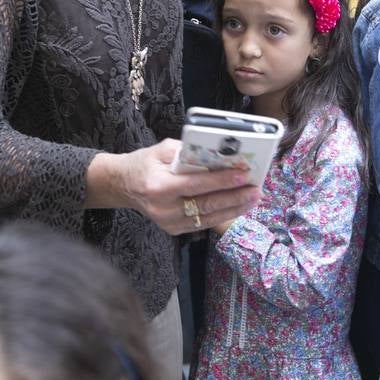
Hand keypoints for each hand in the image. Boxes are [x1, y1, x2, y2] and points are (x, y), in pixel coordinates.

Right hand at [109, 140, 260, 235]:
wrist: (124, 185)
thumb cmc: (145, 163)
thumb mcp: (161, 150)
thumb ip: (188, 152)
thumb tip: (218, 154)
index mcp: (158, 186)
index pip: (196, 184)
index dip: (222, 180)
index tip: (243, 174)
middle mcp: (163, 208)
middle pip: (206, 204)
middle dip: (235, 197)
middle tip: (256, 189)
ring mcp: (168, 222)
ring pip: (208, 218)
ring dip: (234, 208)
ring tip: (253, 198)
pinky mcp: (174, 229)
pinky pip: (204, 223)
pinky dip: (223, 215)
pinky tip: (239, 206)